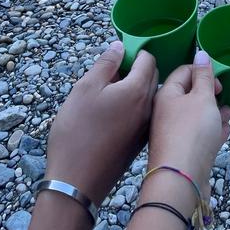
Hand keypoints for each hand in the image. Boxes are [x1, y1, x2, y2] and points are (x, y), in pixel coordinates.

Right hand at [45, 41, 157, 205]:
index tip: (115, 56)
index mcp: (138, 91)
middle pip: (152, 77)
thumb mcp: (85, 88)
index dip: (133, 52)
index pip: (148, 59)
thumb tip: (120, 46)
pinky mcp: (139, 144)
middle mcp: (149, 108)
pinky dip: (132, 107)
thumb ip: (106, 63)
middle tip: (110, 73)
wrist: (77, 182)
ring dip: (133, 88)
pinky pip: (142, 115)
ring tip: (107, 94)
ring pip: (147, 97)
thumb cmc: (77, 132)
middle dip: (136, 68)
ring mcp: (146, 128)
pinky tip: (111, 115)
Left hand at [148, 50, 229, 189]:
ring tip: (227, 112)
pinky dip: (210, 131)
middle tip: (223, 94)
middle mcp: (165, 112)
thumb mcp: (202, 98)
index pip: (183, 71)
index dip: (203, 71)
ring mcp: (173, 134)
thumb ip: (204, 76)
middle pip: (189, 95)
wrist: (181, 179)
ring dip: (212, 112)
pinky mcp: (182, 152)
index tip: (219, 80)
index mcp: (166, 94)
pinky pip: (197, 136)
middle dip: (208, 93)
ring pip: (194, 116)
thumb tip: (201, 53)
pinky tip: (223, 132)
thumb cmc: (191, 133)